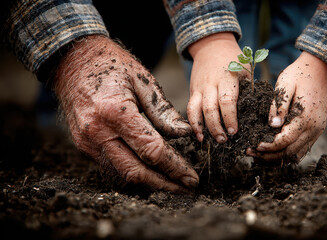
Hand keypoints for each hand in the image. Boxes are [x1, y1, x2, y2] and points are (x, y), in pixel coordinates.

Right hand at [54, 35, 198, 192]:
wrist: (72, 59)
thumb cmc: (111, 64)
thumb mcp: (143, 80)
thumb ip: (163, 111)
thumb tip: (185, 134)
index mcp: (115, 113)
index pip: (151, 151)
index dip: (175, 167)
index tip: (192, 176)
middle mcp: (98, 132)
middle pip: (136, 171)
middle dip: (165, 184)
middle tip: (187, 188)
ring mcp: (87, 141)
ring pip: (122, 173)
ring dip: (150, 182)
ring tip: (173, 184)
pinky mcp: (83, 144)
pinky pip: (111, 165)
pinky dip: (133, 172)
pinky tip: (150, 171)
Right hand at [188, 32, 248, 142]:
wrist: (212, 45)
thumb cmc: (234, 60)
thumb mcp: (246, 69)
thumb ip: (250, 88)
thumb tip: (261, 113)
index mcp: (227, 77)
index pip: (227, 100)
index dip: (230, 117)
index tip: (235, 131)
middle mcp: (211, 83)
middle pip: (210, 108)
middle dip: (216, 127)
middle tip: (224, 139)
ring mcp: (200, 88)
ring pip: (196, 110)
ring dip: (202, 127)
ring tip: (209, 141)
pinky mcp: (193, 92)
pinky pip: (190, 109)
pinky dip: (193, 123)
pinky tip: (198, 135)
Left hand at [247, 51, 326, 162]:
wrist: (321, 69)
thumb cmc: (299, 74)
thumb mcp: (285, 84)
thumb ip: (278, 105)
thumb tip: (272, 125)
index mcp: (305, 117)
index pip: (285, 140)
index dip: (268, 146)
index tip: (254, 146)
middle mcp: (313, 128)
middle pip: (290, 152)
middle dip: (269, 155)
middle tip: (251, 153)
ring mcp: (316, 131)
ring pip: (296, 154)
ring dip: (277, 158)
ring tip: (258, 156)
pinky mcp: (316, 130)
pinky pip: (301, 149)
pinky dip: (287, 154)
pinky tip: (272, 152)